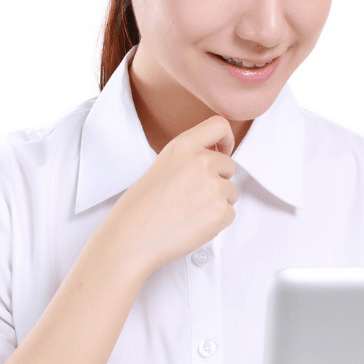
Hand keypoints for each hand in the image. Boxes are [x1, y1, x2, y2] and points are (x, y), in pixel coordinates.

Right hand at [100, 115, 238, 274]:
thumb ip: (189, 158)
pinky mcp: (220, 212)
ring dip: (217, 202)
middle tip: (193, 196)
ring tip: (188, 212)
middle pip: (229, 165)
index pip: (219, 125)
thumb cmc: (140, 207)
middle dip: (218, 179)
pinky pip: (230, 214)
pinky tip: (192, 225)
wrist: (132, 238)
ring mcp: (213, 187)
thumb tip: (214, 160)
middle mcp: (201, 161)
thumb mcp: (162, 166)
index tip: (222, 150)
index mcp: (183, 146)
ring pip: (231, 192)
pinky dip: (216, 222)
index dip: (225, 139)